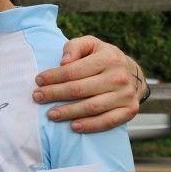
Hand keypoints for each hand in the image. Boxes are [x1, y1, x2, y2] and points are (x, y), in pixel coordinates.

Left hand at [32, 35, 146, 132]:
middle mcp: (119, 77)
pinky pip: (108, 121)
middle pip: (79, 89)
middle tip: (37, 97)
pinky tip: (73, 126)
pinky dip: (90, 125)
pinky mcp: (130, 110)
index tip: (38, 81)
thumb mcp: (90, 44)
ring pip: (91, 107)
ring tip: (50, 114)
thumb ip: (74, 47)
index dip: (53, 77)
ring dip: (68, 112)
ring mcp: (125, 95)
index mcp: (108, 58)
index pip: (74, 71)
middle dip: (55, 94)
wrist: (133, 74)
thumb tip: (63, 62)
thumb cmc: (103, 58)